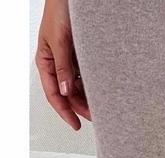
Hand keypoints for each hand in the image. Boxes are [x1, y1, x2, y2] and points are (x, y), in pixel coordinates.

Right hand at [35, 0, 90, 129]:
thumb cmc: (59, 10)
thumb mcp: (59, 41)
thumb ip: (62, 67)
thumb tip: (66, 92)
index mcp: (46, 62)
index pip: (54, 94)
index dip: (64, 111)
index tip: (76, 124)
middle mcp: (58, 65)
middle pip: (68, 94)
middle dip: (80, 107)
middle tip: (96, 118)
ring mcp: (70, 62)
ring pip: (79, 87)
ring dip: (89, 98)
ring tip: (102, 107)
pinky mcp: (82, 57)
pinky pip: (88, 76)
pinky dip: (94, 85)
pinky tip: (104, 92)